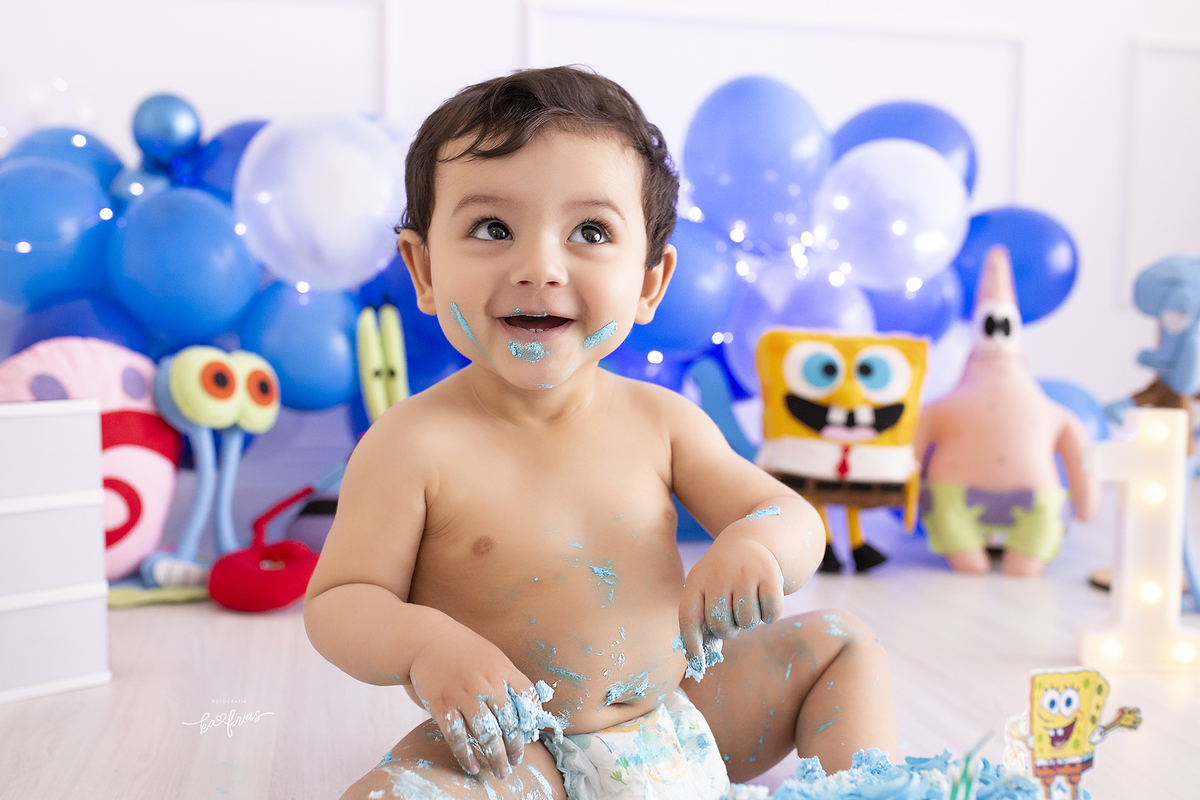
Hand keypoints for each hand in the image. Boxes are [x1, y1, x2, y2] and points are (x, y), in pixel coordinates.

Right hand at [408, 625, 538, 777]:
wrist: (426, 639)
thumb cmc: (462, 649)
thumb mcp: (492, 656)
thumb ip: (508, 679)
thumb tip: (526, 710)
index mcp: (503, 669)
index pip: (527, 698)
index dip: (531, 720)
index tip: (530, 735)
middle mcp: (486, 683)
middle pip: (509, 722)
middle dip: (515, 747)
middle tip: (516, 761)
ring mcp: (464, 695)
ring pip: (486, 734)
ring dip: (495, 757)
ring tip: (500, 771)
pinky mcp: (442, 705)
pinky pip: (458, 737)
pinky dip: (466, 756)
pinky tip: (472, 767)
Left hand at [678, 534, 783, 664]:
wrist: (748, 541)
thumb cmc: (722, 577)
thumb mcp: (705, 587)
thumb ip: (701, 617)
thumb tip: (699, 659)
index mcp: (696, 580)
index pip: (689, 618)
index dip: (691, 644)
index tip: (697, 663)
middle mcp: (718, 575)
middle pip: (721, 625)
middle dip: (729, 630)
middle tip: (733, 616)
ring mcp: (744, 573)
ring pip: (747, 622)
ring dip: (750, 620)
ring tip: (747, 602)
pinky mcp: (769, 574)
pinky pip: (771, 614)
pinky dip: (770, 615)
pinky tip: (764, 599)